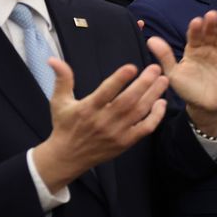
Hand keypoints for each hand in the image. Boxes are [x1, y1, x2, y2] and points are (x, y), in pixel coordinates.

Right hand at [32, 59, 170, 192]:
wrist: (68, 157)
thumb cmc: (65, 126)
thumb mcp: (59, 101)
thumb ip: (62, 79)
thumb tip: (53, 59)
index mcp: (87, 109)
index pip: (105, 92)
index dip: (119, 79)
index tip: (132, 67)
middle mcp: (103, 121)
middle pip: (127, 101)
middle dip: (143, 84)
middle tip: (156, 69)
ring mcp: (116, 132)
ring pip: (139, 112)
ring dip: (153, 95)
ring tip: (163, 80)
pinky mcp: (125, 142)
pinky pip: (145, 128)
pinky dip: (155, 117)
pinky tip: (162, 103)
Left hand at [147, 9, 216, 134]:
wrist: (205, 107)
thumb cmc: (187, 90)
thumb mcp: (173, 74)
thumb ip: (165, 57)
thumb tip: (151, 39)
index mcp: (192, 50)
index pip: (194, 36)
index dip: (196, 29)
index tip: (196, 21)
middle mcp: (207, 49)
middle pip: (210, 33)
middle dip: (211, 24)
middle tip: (212, 14)